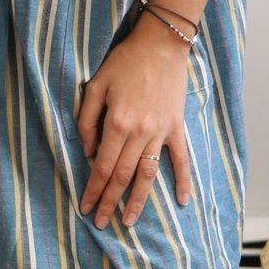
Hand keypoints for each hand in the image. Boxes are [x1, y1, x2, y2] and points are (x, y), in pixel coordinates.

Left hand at [76, 8, 192, 228]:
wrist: (161, 45)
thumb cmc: (124, 62)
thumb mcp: (96, 85)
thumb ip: (87, 119)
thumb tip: (88, 150)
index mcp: (117, 123)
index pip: (103, 166)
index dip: (93, 189)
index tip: (85, 207)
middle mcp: (139, 133)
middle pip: (123, 176)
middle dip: (110, 202)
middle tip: (101, 223)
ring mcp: (161, 132)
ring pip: (148, 174)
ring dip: (139, 200)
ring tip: (130, 221)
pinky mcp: (176, 127)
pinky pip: (181, 159)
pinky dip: (183, 181)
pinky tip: (180, 202)